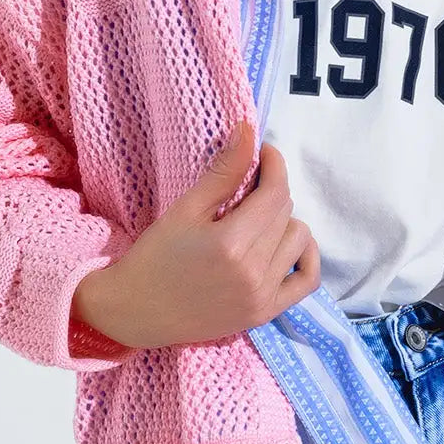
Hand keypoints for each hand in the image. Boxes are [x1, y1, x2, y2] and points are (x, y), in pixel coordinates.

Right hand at [71, 121, 320, 347]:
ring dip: (283, 222)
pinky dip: (305, 256)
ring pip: (299, 239)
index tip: (264, 153)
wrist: (135, 312)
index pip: (275, 193)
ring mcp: (263, 296)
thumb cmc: (154, 258)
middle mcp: (253, 273)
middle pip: (286, 213)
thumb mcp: (184, 210)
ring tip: (254, 221)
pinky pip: (307, 280)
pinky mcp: (265, 313)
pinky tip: (285, 244)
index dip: (274, 165)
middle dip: (271, 191)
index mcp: (231, 244)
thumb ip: (223, 171)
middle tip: (245, 189)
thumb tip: (248, 130)